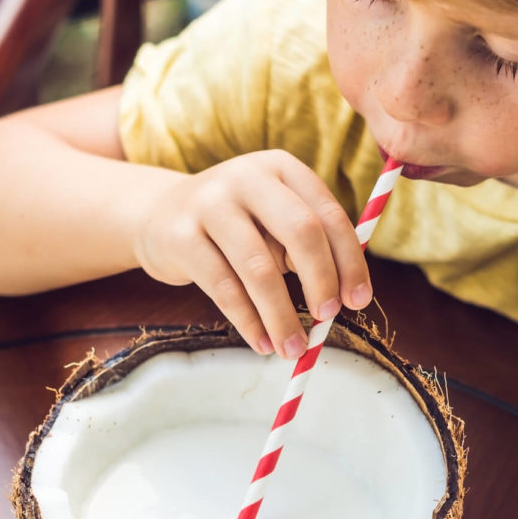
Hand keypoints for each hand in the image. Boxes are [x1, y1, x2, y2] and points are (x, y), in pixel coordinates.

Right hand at [134, 150, 372, 359]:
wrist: (159, 216)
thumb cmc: (237, 226)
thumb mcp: (275, 221)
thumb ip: (310, 246)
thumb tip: (347, 297)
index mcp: (282, 169)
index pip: (328, 215)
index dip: (349, 261)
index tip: (358, 301)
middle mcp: (247, 177)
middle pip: (300, 231)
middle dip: (321, 281)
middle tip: (328, 319)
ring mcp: (209, 203)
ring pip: (259, 268)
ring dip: (281, 316)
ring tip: (293, 349)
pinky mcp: (179, 236)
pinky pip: (223, 288)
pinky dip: (248, 322)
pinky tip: (262, 343)